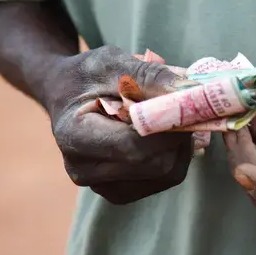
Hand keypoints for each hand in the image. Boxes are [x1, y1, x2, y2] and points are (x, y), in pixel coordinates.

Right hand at [43, 45, 192, 203]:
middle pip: (156, 164)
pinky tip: (166, 133)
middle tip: (187, 107)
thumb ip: (149, 76)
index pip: (134, 146)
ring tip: (172, 117)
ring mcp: (102, 186)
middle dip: (180, 135)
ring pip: (167, 173)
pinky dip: (177, 154)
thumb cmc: (86, 76)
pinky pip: (166, 178)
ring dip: (182, 144)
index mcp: (74, 137)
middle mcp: (84, 170)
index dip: (169, 129)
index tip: (189, 104)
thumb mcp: (111, 63)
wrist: (65, 95)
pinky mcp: (121, 191)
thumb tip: (190, 91)